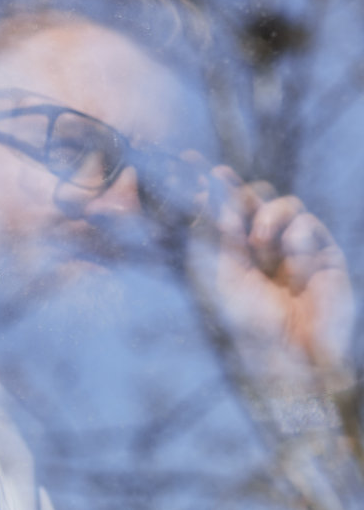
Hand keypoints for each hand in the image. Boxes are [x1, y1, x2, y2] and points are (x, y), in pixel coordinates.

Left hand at [187, 165, 355, 386]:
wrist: (287, 350)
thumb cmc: (244, 318)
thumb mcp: (218, 270)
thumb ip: (215, 229)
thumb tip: (208, 187)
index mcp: (230, 248)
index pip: (221, 206)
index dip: (207, 182)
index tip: (186, 158)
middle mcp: (261, 244)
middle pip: (252, 195)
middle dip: (237, 190)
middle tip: (222, 187)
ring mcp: (293, 247)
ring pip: (281, 202)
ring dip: (266, 214)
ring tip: (258, 243)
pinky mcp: (323, 253)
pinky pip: (307, 222)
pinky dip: (295, 233)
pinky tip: (290, 256)